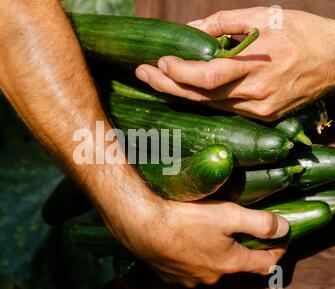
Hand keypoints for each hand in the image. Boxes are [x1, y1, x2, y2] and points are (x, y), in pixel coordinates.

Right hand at [109, 196, 288, 287]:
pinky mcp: (169, 274)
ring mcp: (188, 278)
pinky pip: (188, 267)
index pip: (264, 262)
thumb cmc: (183, 219)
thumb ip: (259, 222)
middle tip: (237, 228)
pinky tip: (184, 240)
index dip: (276, 249)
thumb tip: (284, 227)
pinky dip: (192, 256)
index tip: (280, 238)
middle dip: (240, 248)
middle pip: (234, 264)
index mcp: (229, 263)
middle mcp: (211, 277)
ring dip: (213, 252)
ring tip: (206, 231)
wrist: (141, 225)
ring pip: (209, 266)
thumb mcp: (227, 215)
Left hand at [136, 7, 334, 120]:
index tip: (160, 61)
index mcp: (258, 64)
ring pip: (209, 105)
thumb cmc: (302, 33)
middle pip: (201, 95)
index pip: (208, 76)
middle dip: (167, 84)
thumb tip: (189, 31)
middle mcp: (255, 93)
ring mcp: (258, 109)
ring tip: (155, 78)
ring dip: (179, 92)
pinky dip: (201, 99)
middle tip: (142, 73)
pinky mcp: (260, 117)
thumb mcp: (266, 16)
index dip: (180, 72)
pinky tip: (184, 89)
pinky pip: (222, 109)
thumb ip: (224, 24)